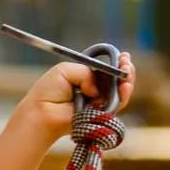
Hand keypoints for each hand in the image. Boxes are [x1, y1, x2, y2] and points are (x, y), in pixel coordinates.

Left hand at [20, 51, 135, 139]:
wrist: (42, 112)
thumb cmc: (48, 92)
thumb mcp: (65, 70)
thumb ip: (86, 72)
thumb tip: (97, 88)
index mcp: (85, 78)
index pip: (106, 69)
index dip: (115, 62)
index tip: (122, 55)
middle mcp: (94, 90)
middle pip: (117, 79)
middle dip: (125, 69)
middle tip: (127, 61)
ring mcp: (99, 103)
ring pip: (120, 91)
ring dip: (127, 80)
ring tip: (127, 70)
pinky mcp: (102, 115)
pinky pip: (118, 104)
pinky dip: (124, 94)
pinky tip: (125, 85)